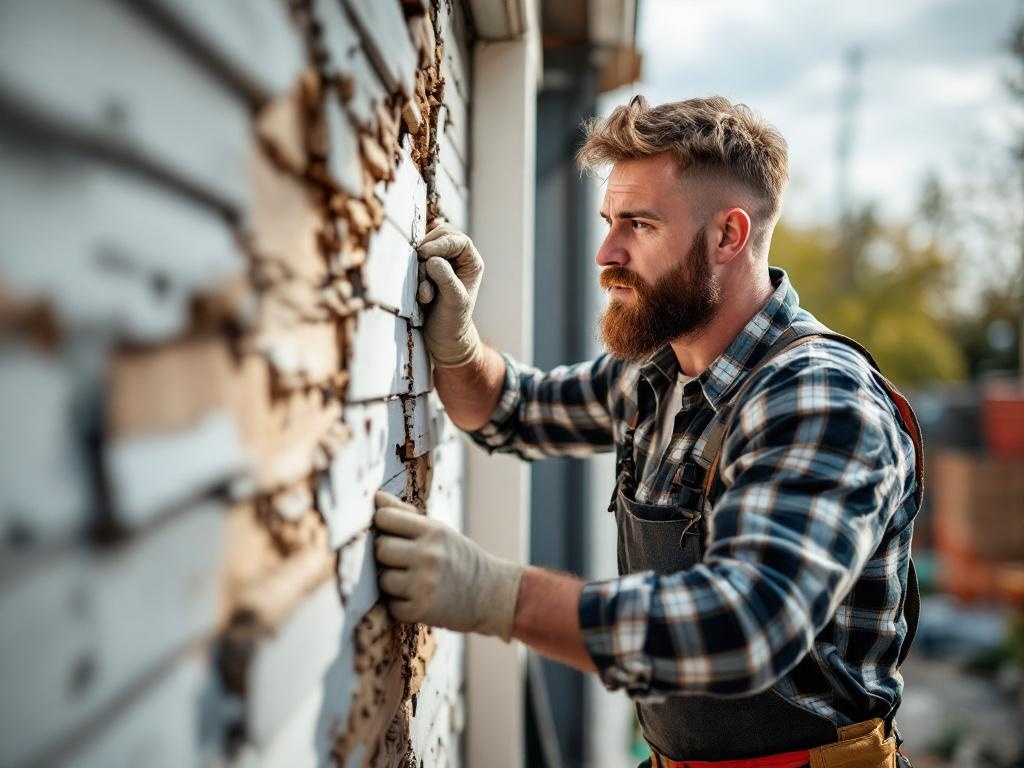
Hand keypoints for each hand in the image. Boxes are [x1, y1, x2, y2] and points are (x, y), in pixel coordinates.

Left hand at [373, 490, 523, 640]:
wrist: (490, 594)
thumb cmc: (457, 558)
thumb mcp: (439, 530)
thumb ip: (405, 514)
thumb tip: (376, 497)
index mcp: (433, 531)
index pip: (384, 518)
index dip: (384, 525)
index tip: (392, 532)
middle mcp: (429, 556)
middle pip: (380, 549)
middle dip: (386, 555)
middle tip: (403, 560)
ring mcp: (424, 584)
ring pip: (382, 580)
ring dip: (392, 582)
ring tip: (411, 581)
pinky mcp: (421, 611)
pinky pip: (391, 606)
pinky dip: (400, 605)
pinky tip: (417, 598)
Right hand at [416, 224, 482, 367]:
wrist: (442, 338)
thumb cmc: (453, 322)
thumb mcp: (454, 302)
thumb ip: (446, 280)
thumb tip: (433, 261)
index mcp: (471, 263)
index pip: (458, 240)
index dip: (441, 243)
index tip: (424, 254)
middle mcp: (457, 259)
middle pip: (441, 236)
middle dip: (428, 251)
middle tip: (421, 269)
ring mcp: (440, 262)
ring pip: (425, 247)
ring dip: (420, 266)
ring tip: (426, 293)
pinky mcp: (425, 269)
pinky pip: (415, 259)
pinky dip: (414, 273)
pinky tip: (422, 295)